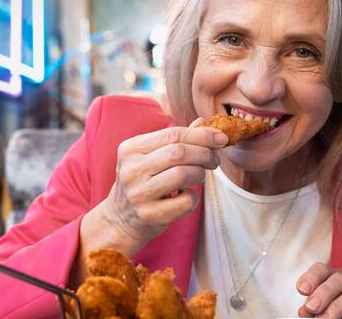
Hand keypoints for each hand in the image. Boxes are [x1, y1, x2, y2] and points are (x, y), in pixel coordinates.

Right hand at [89, 118, 227, 254]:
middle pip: (179, 153)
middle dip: (205, 154)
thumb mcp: (150, 157)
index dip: (201, 135)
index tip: (220, 138)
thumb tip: (203, 123)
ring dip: (200, 174)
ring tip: (199, 176)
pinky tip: (187, 196)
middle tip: (214, 160)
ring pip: (183, 174)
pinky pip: (186, 201)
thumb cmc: (141, 182)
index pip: (172, 134)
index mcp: (130, 149)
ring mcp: (139, 194)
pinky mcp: (150, 215)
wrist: (121, 219)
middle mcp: (131, 170)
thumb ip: (175, 140)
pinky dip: (194, 197)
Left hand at [296, 263, 341, 317]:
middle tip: (311, 308)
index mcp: (335, 280)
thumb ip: (312, 310)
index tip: (301, 290)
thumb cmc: (337, 318)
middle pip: (340, 279)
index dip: (312, 277)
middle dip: (324, 293)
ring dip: (337, 308)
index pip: (323, 269)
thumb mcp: (322, 312)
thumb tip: (304, 311)